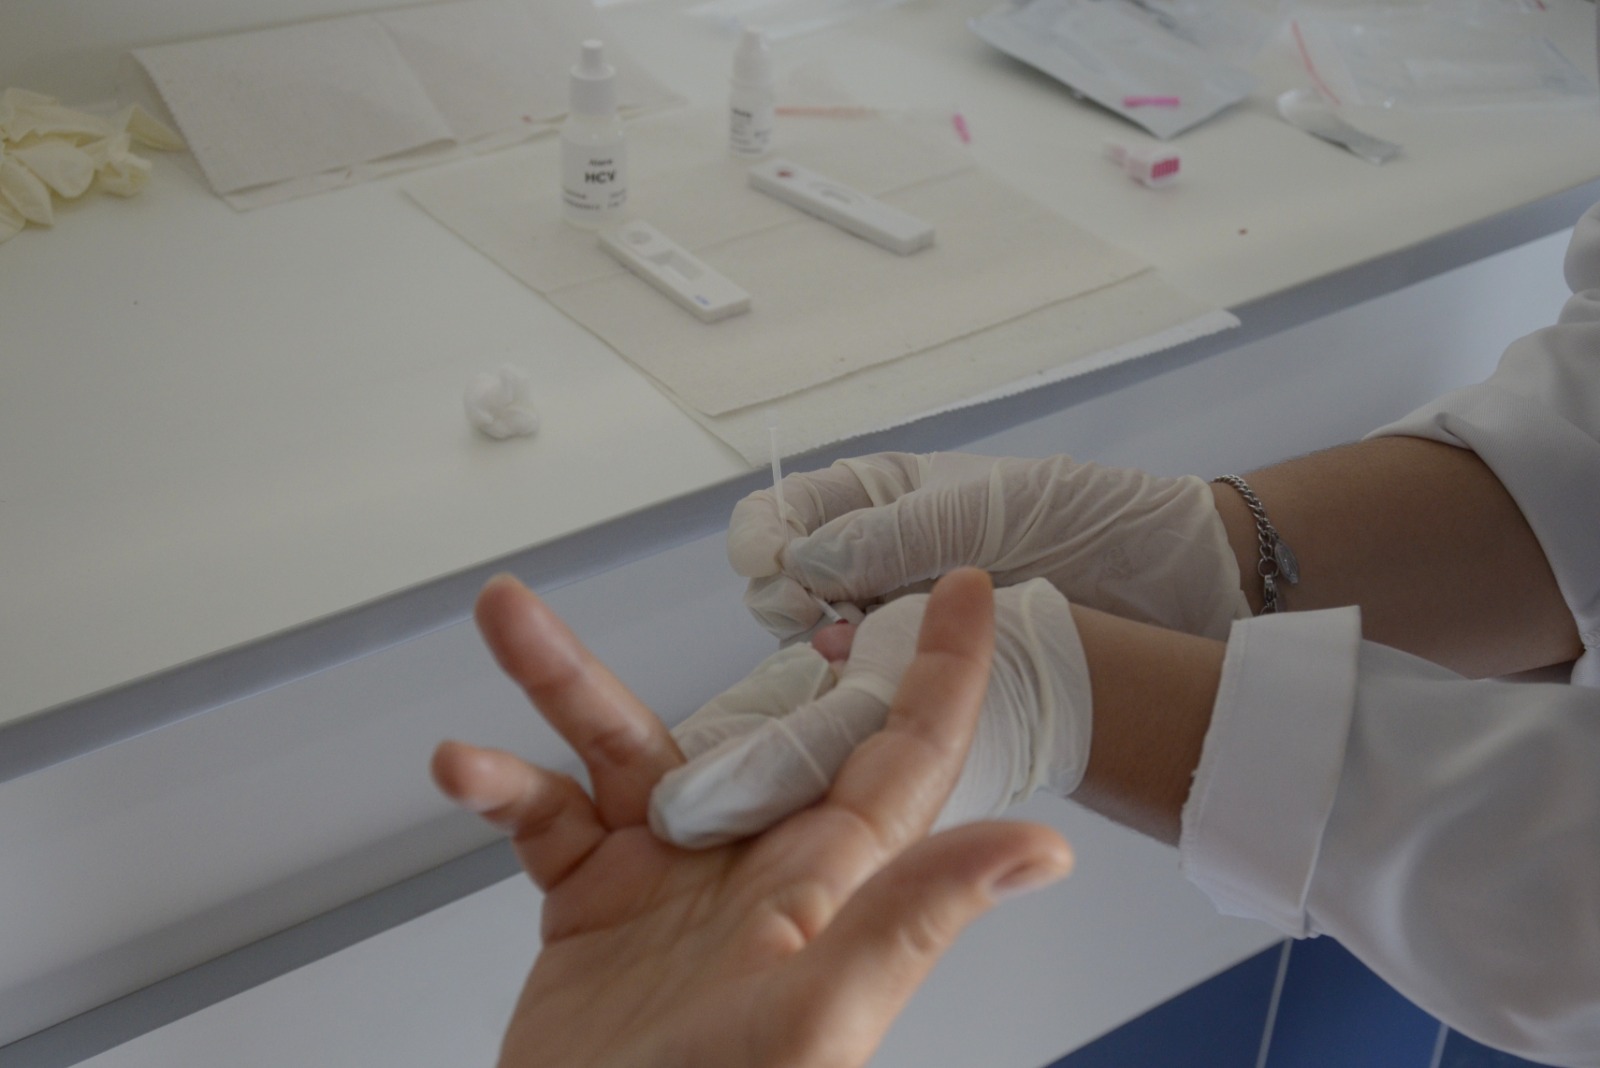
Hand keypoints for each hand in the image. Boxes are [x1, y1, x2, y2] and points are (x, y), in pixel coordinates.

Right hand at [431, 570, 1072, 1067]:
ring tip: (510, 619)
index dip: (943, 671)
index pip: (905, 755)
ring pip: (623, 745)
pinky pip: (545, 813)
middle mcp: (753, 864)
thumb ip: (912, 918)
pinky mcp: (589, 900)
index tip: (968, 588)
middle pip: (750, 721)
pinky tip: (466, 769)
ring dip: (563, 681)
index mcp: (826, 882)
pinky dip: (501, 784)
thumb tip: (1041, 852)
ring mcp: (666, 878)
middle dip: (748, 642)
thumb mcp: (819, 1016)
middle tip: (775, 556)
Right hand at [729, 451, 1246, 640]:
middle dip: (783, 598)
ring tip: (840, 659)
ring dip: (815, 650)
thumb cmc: (1088, 521)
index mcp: (885, 498)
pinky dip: (855, 690)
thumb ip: (891, 534)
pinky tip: (862, 693)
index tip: (774, 560)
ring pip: (818, 639)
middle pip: (788, 581)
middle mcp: (882, 558)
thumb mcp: (983, 509)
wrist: (1174, 582)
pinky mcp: (931, 677)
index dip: (767, 534)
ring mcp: (903, 619)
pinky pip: (869, 685)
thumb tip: (802, 560)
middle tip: (814, 616)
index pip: (790, 510)